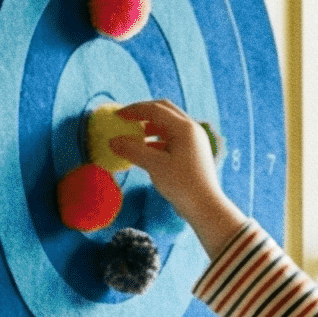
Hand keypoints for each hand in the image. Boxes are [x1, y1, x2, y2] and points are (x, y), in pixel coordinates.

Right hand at [111, 98, 244, 257]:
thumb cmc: (182, 185)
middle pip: (163, 111)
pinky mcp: (192, 152)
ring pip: (167, 125)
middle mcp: (191, 129)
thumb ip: (132, 150)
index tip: (117, 116)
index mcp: (184, 128)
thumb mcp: (154, 166)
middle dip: (143, 113)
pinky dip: (156, 141)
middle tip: (125, 119)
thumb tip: (112, 141)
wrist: (205, 207)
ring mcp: (194, 140)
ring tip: (132, 136)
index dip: (134, 110)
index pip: (155, 109)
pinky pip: (171, 139)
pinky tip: (143, 151)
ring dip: (149, 128)